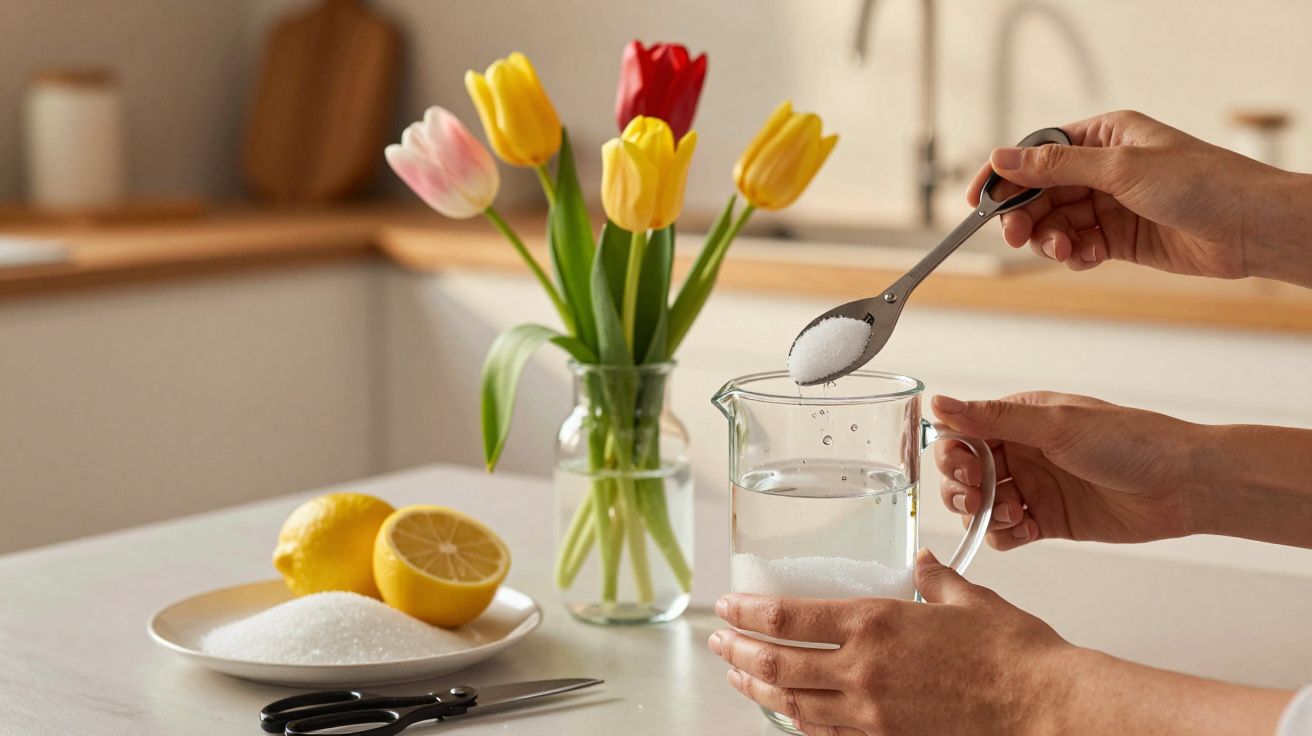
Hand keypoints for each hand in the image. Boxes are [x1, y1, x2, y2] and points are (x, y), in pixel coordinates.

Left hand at [709, 549, 1074, 735]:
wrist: (1045, 710)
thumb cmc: (1014, 656)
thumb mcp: (969, 600)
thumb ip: (937, 580)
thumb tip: (923, 564)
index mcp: (876, 623)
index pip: (788, 617)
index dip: (748, 613)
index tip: (727, 607)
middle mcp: (864, 670)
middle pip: (779, 664)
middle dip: (739, 653)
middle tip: (718, 643)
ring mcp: (872, 714)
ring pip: (795, 704)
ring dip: (759, 689)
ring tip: (738, 678)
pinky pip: (828, 734)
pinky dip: (800, 723)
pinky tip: (789, 715)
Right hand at [931, 391, 1196, 548]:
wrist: (1183, 484)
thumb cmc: (1129, 441)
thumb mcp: (1054, 424)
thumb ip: (993, 418)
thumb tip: (938, 401)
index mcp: (1019, 420)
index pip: (961, 435)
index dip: (953, 455)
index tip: (965, 469)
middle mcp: (1021, 452)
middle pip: (963, 474)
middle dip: (963, 488)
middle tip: (980, 496)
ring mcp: (1034, 488)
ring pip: (980, 506)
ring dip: (984, 513)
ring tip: (1013, 514)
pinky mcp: (1048, 520)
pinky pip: (1007, 533)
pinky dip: (1005, 535)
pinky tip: (1025, 530)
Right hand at [968, 110, 1311, 284]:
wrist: (1248, 227)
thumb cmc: (1200, 182)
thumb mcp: (1120, 168)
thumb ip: (1056, 165)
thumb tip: (1002, 157)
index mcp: (1104, 136)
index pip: (1037, 152)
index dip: (1004, 175)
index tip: (978, 199)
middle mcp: (1104, 168)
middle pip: (1041, 192)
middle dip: (1026, 216)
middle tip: (1018, 236)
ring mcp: (1111, 204)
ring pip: (1057, 223)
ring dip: (1050, 240)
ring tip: (1063, 251)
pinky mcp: (1120, 238)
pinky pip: (1079, 246)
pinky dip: (1074, 255)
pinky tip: (1087, 258)